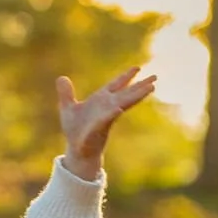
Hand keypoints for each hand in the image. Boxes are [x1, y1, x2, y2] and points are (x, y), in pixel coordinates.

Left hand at [57, 66, 156, 180]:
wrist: (77, 150)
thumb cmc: (75, 130)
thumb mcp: (67, 108)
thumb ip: (66, 93)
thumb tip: (62, 78)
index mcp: (101, 100)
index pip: (116, 85)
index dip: (126, 77)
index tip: (138, 68)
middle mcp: (108, 107)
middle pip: (127, 93)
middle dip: (140, 85)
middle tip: (155, 78)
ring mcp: (106, 117)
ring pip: (124, 104)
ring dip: (136, 96)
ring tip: (151, 88)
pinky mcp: (100, 129)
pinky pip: (106, 119)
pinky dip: (112, 114)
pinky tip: (118, 109)